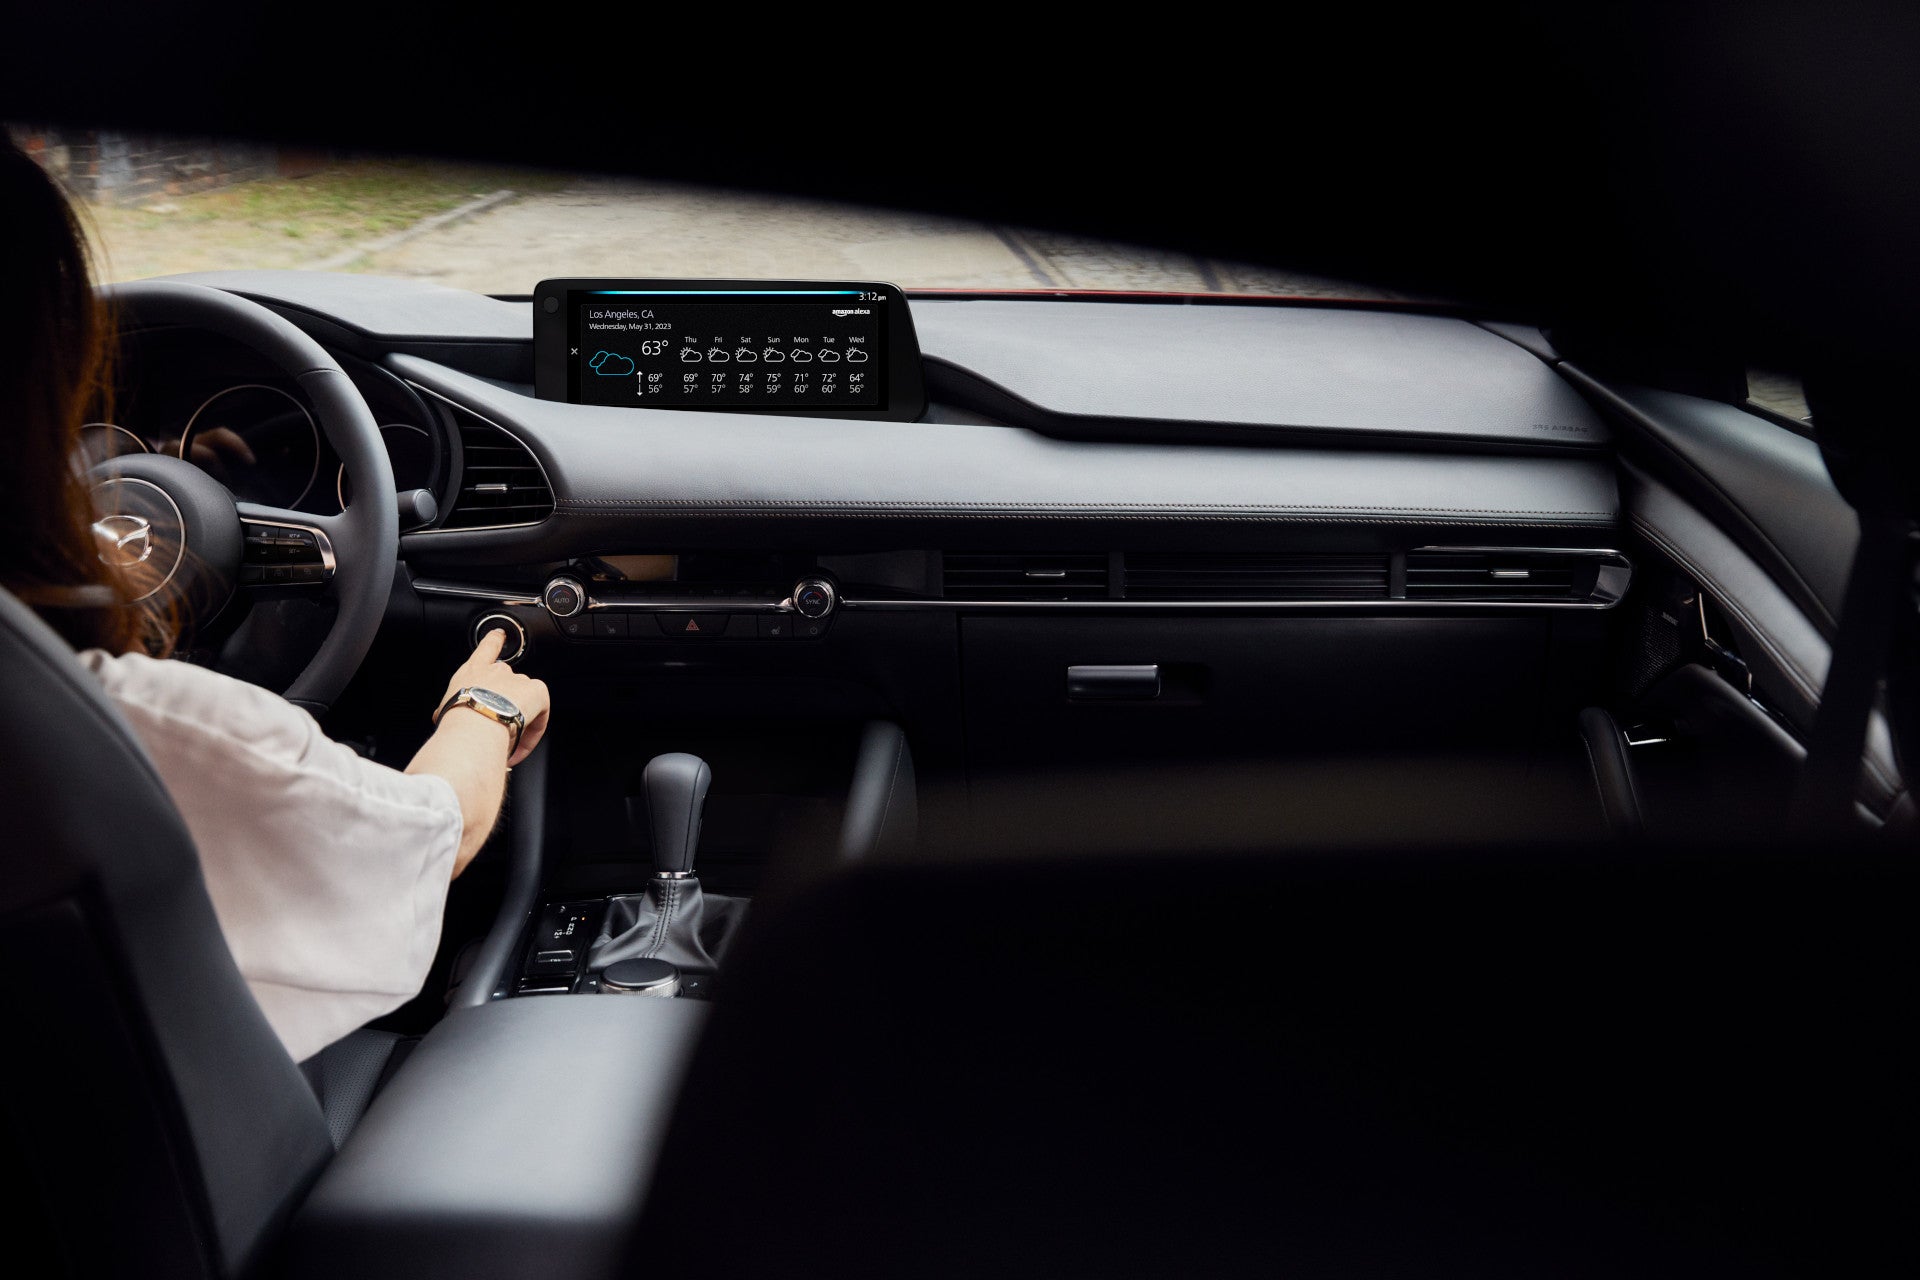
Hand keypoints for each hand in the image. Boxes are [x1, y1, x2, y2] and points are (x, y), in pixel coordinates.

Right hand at [435, 628, 550, 765]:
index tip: (500, 634)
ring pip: (524, 701)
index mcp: (474, 670)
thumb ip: (449, 709)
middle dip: (505, 706)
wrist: (473, 724)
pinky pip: (540, 714)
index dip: (495, 639)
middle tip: (495, 729)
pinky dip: (533, 732)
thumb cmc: (456, 719)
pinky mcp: (537, 692)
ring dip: (517, 721)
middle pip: (509, 683)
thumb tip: (442, 717)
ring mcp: (519, 680)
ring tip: (505, 744)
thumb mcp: (444, 710)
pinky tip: (520, 746)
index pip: (487, 647)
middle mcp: (498, 671)